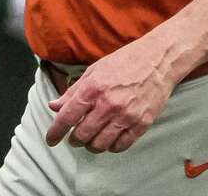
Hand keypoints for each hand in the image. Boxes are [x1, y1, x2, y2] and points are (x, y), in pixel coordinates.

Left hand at [45, 33, 178, 152]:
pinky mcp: (142, 124)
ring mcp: (126, 116)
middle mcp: (108, 104)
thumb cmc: (123, 62)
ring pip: (101, 144)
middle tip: (74, 137)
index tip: (50, 140)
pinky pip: (121, 146)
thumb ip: (73, 91)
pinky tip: (109, 140)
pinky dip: (111, 147)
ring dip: (91, 145)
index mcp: (93, 88)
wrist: (156, 60)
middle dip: (74, 139)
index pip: (68, 116)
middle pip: (83, 134)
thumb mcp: (93, 71)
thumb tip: (54, 106)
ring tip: (90, 140)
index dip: (56, 131)